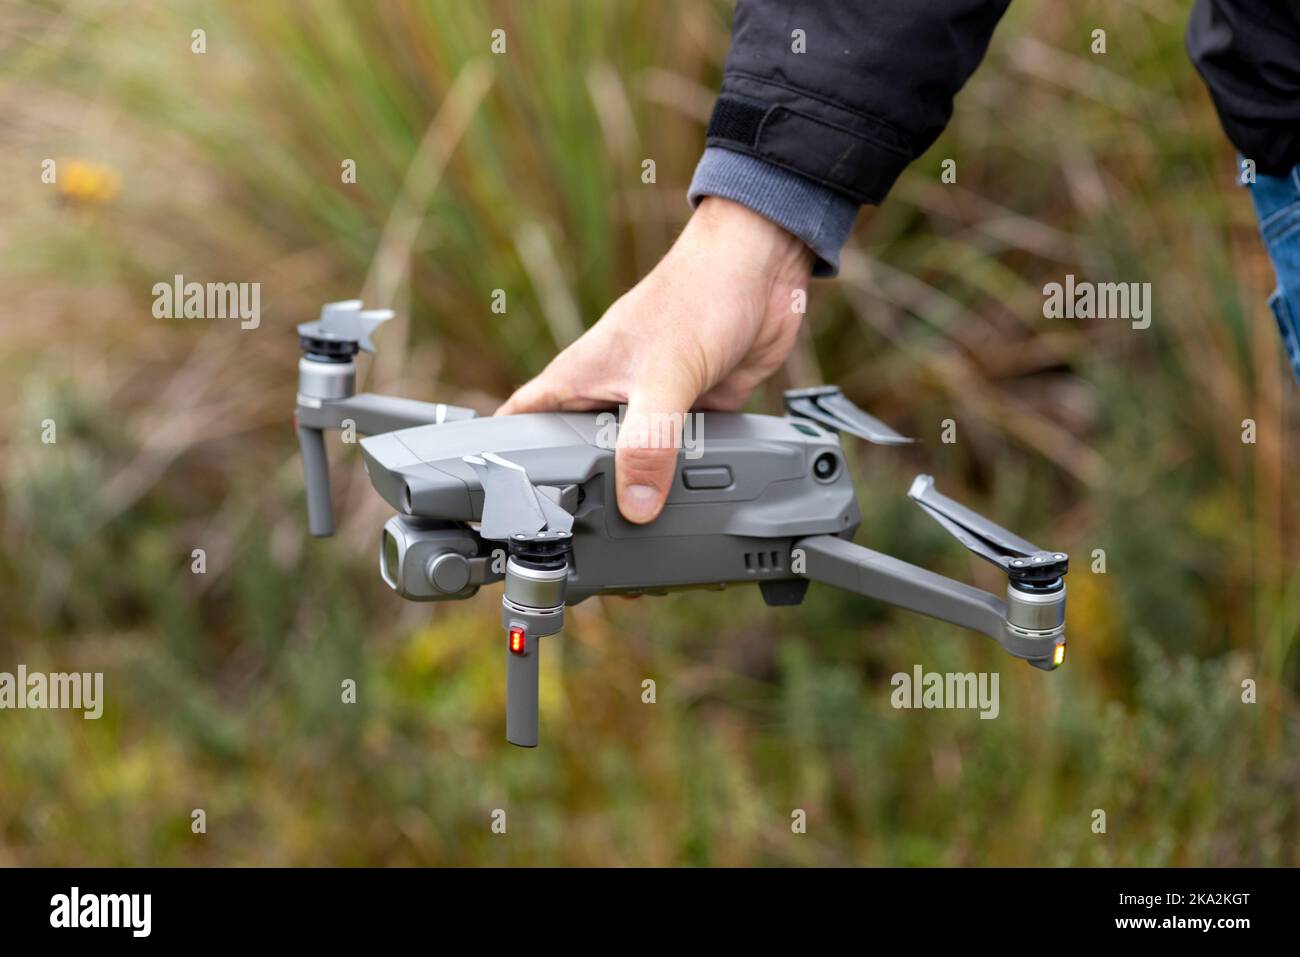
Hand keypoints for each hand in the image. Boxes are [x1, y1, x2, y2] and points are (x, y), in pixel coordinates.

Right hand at [496, 196, 813, 522]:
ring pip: (632, 460)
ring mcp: (651, 402)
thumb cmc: (697, 294)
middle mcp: (609, 393)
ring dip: (637, 489)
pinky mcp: (693, 409)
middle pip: (577, 455)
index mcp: (579, 379)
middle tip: (574, 541)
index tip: (495, 506)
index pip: (518, 424)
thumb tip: (635, 505)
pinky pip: (680, 455)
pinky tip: (692, 502)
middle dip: (575, 493)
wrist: (759, 270)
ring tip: (633, 538)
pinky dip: (685, 476)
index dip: (499, 463)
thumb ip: (648, 443)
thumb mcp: (664, 378)